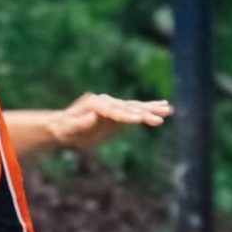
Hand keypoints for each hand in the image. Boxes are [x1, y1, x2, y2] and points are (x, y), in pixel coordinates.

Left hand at [52, 93, 171, 148]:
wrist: (62, 125)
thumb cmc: (64, 128)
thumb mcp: (69, 128)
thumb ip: (81, 123)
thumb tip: (93, 117)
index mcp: (96, 105)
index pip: (114, 112)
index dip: (127, 116)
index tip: (139, 119)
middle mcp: (107, 102)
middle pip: (128, 107)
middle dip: (145, 112)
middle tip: (162, 116)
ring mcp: (113, 105)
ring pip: (135, 106)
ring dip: (152, 108)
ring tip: (169, 109)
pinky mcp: (118, 112)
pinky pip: (136, 109)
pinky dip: (149, 108)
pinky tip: (164, 106)